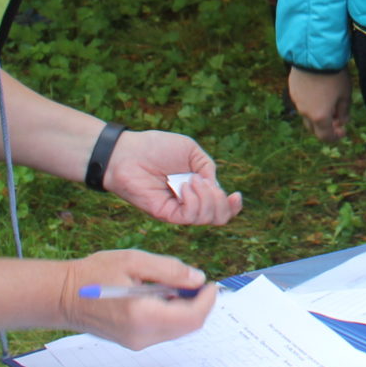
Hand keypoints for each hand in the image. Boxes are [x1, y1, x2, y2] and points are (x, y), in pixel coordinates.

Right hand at [62, 249, 217, 349]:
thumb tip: (198, 279)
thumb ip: (170, 270)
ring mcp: (137, 342)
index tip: (211, 282)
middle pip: (187, 326)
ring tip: (175, 283)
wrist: (64, 296)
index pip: (191, 317)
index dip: (207, 300)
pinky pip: (164, 330)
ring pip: (177, 329)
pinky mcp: (133, 341)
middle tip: (195, 280)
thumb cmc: (95, 273)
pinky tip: (161, 294)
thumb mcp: (135, 260)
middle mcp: (142, 335)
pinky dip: (172, 313)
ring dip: (186, 308)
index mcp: (143, 315)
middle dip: (198, 303)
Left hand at [102, 129, 243, 224]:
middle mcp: (189, 202)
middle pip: (218, 217)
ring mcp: (177, 209)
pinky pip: (189, 216)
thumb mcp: (191, 151)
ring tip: (192, 180)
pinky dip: (193, 200)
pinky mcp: (165, 214)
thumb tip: (217, 188)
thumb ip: (208, 168)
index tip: (236, 195)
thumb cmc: (157, 147)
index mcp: (197, 188)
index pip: (221, 207)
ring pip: (206, 218)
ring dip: (206, 197)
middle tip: (205, 182)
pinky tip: (185, 186)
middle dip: (221, 201)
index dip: (233, 206)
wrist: (129, 153)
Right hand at [289, 67, 351, 142]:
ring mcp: (297, 101)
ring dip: (317, 115)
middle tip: (337, 119)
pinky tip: (319, 92)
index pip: (325, 137)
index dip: (335, 137)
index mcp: (319, 116)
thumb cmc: (334, 75)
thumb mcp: (345, 94)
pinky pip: (302, 102)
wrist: (315, 55)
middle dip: (326, 127)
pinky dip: (311, 103)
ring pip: (307, 115)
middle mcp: (305, 112)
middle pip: (314, 128)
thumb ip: (344, 111)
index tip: (343, 131)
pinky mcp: (293, 90)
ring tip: (329, 103)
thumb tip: (342, 122)